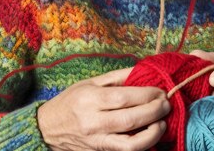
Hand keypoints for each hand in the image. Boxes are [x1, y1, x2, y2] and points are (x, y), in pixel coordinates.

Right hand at [37, 67, 170, 150]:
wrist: (47, 128)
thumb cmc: (70, 101)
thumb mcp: (90, 82)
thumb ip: (118, 77)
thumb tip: (144, 70)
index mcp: (90, 99)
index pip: (124, 98)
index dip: (147, 94)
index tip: (161, 91)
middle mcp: (92, 121)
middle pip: (130, 119)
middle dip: (154, 111)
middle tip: (166, 104)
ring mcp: (97, 141)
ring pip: (131, 144)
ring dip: (153, 133)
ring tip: (161, 122)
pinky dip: (142, 144)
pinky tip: (150, 134)